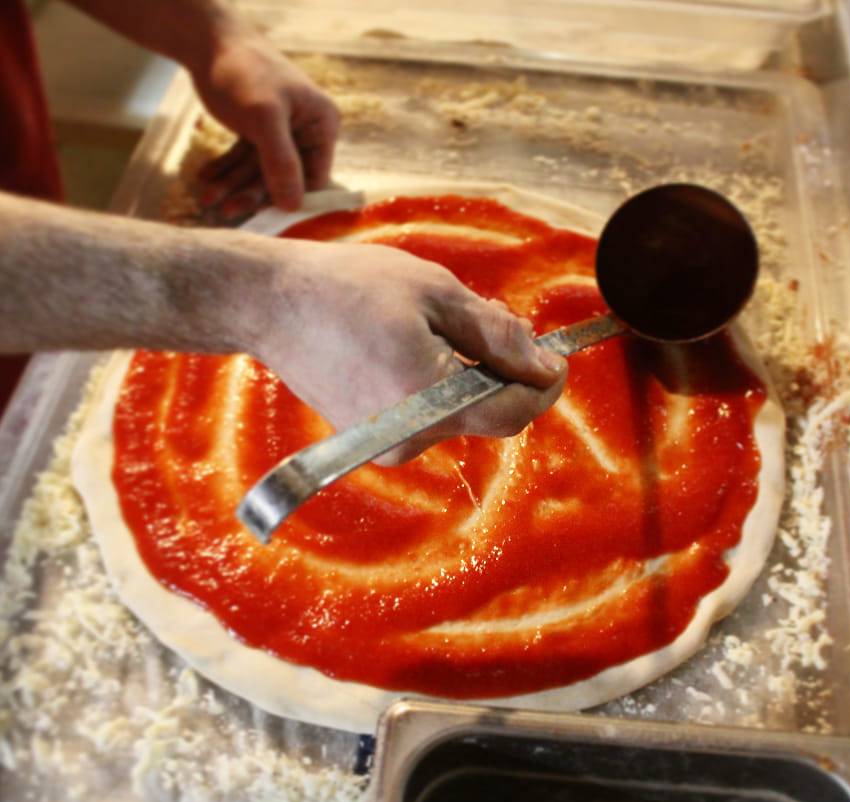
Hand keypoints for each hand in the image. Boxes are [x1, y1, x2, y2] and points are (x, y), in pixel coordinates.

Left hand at [190, 34, 339, 217]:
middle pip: (284, 177)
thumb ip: (281, 163)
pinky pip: (245, 159)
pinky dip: (226, 170)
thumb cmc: (244, 73)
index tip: (262, 214)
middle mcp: (307, 131)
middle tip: (223, 209)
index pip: (314, 177)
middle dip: (252, 193)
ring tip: (207, 197)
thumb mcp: (264, 118)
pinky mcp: (259, 130)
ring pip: (260, 170)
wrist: (208, 40)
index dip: (290, 196)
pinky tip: (207, 179)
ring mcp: (283, 132)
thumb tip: (293, 207)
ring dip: (233, 184)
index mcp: (322, 125)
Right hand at [239, 238, 567, 464]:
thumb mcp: (436, 293)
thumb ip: (497, 333)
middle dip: (506, 373)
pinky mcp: (370, 440)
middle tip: (497, 322)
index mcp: (428, 399)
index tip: (556, 356)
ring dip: (471, 376)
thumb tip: (542, 365)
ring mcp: (387, 444)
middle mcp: (410, 437)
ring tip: (446, 326)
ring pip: (459, 416)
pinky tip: (420, 346)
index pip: (515, 410)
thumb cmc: (347, 287)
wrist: (272, 305)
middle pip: (489, 416)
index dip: (544, 384)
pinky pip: (427, 418)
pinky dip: (440, 387)